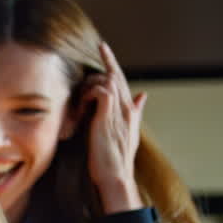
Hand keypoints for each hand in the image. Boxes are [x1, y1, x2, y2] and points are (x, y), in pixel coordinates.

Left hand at [81, 41, 146, 213]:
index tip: (105, 50)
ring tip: (80, 101)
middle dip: (109, 59)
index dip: (114, 65)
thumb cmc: (116, 159)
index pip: (122, 81)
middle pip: (117, 76)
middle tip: (101, 46)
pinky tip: (80, 107)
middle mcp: (127, 109)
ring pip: (109, 81)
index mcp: (130, 111)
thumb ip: (135, 112)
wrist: (115, 176)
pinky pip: (102, 92)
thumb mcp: (127, 133)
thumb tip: (143, 95)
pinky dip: (90, 93)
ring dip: (91, 84)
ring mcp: (118, 113)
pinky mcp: (108, 119)